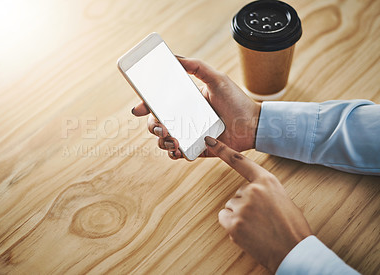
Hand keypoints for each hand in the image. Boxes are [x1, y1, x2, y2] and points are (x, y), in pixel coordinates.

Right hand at [131, 56, 260, 158]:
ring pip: (164, 140)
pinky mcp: (196, 149)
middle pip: (157, 124)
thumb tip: (174, 57)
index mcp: (186, 102)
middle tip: (162, 128)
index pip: (160, 104)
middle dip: (152, 127)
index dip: (145, 106)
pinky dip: (173, 153)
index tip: (138, 109)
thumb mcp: (217, 79)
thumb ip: (197, 66)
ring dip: (162, 141)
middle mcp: (184, 118)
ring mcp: (189, 134)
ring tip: (173, 139)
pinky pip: (178, 153)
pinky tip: (178, 149)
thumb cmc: (237, 101)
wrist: (253, 125)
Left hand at [204, 136, 311, 272]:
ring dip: (239, 217)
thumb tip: (252, 194)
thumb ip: (265, 192)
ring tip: (259, 228)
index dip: (223, 150)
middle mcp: (252, 190)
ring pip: (230, 207)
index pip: (241, 162)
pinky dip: (232, 225)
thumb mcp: (283, 200)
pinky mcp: (233, 223)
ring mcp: (242, 206)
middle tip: (263, 219)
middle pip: (237, 194)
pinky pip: (224, 218)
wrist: (294, 251)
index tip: (210, 140)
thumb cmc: (292, 228)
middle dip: (246, 206)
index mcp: (267, 181)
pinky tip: (248, 232)